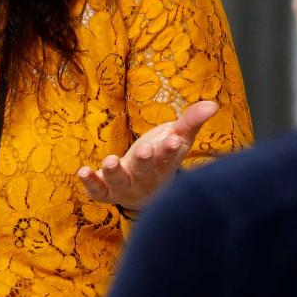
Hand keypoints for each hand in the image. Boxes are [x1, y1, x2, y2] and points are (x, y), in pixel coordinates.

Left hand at [77, 100, 220, 212]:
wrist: (144, 192)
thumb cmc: (160, 158)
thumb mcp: (177, 137)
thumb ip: (191, 121)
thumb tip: (213, 104)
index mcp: (164, 166)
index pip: (169, 158)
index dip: (170, 150)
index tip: (175, 140)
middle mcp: (145, 180)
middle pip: (145, 171)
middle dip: (145, 161)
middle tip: (145, 150)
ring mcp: (125, 187)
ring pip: (120, 182)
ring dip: (114, 172)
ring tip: (109, 160)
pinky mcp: (106, 191)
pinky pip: (97, 190)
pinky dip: (90, 182)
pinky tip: (82, 172)